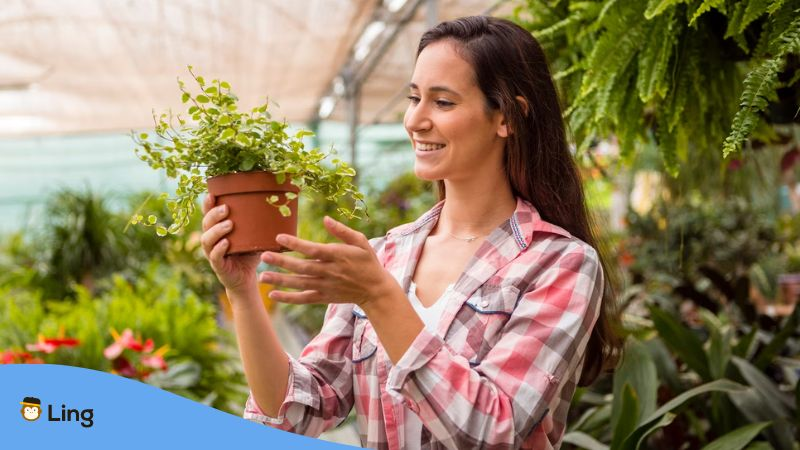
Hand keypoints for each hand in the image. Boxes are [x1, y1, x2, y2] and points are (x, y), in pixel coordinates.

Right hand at [200, 193, 259, 293]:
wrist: (247, 278)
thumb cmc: (249, 253)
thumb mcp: (253, 236)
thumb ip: (257, 223)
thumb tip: (275, 205)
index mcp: (216, 230)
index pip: (208, 214)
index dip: (208, 205)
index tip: (212, 194)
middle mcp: (211, 240)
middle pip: (206, 224)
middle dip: (214, 215)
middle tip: (226, 208)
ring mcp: (212, 253)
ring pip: (207, 239)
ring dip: (217, 230)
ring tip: (229, 224)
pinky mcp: (218, 266)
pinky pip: (215, 256)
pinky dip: (219, 249)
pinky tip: (226, 243)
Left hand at [259, 216, 397, 306]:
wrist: (375, 290)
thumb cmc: (367, 262)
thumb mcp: (360, 242)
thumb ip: (342, 231)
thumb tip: (325, 219)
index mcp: (337, 256)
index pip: (313, 250)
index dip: (296, 244)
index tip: (279, 238)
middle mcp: (329, 272)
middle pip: (302, 267)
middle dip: (282, 262)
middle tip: (264, 256)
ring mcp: (326, 286)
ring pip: (300, 283)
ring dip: (280, 280)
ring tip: (262, 276)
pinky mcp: (324, 297)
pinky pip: (303, 298)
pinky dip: (288, 298)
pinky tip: (273, 295)